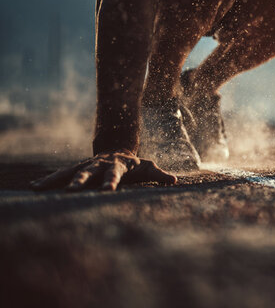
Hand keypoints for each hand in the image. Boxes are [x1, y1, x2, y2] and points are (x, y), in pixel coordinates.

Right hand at [31, 150, 177, 190]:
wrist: (119, 149)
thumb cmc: (137, 165)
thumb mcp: (150, 168)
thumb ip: (161, 175)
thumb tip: (176, 181)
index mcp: (117, 166)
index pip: (114, 175)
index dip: (111, 182)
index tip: (107, 191)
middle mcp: (99, 164)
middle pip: (89, 172)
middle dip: (81, 181)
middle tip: (73, 191)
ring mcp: (87, 165)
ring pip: (70, 172)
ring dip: (56, 180)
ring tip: (38, 188)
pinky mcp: (77, 168)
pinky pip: (61, 174)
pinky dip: (49, 180)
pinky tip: (34, 187)